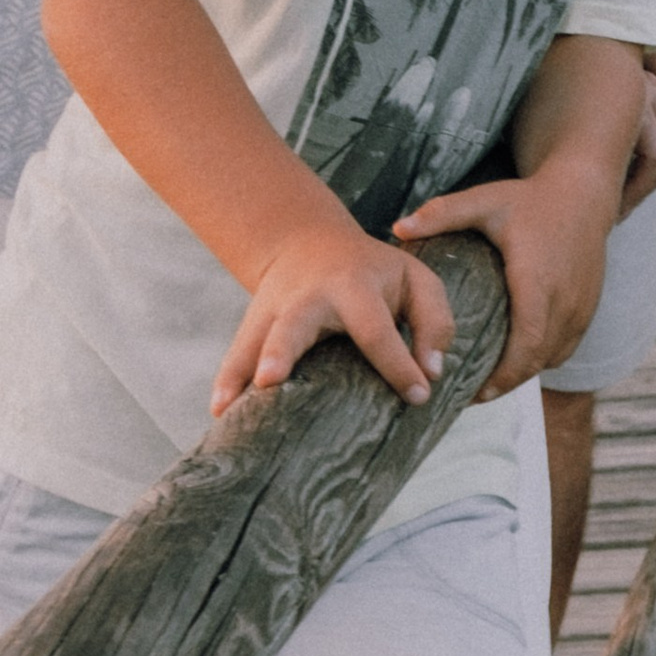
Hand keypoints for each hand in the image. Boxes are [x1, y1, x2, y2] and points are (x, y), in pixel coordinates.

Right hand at [211, 221, 452, 415]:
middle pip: (293, 324)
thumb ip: (435, 322)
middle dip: (280, 351)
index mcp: (353, 284)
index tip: (418, 396)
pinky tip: (219, 413)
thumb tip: (432, 374)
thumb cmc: (375, 273)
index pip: (375, 329)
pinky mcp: (253, 326)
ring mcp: (273, 311)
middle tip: (269, 380)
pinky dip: (226, 383)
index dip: (397, 364)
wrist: (310, 242)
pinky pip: (236, 355)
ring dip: (240, 371)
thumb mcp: (416, 280)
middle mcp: (307, 298)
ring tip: (227, 408)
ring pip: (253, 341)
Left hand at [396, 159, 615, 399]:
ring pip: (554, 357)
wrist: (584, 194)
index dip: (505, 374)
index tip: (476, 392)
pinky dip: (542, 359)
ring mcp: (581, 306)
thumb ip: (441, 214)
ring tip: (489, 384)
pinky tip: (517, 362)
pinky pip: (566, 347)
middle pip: (539, 358)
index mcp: (537, 279)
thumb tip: (395, 229)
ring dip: (524, 374)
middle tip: (472, 396)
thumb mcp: (484, 201)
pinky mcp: (588, 308)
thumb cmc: (530, 199)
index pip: (527, 341)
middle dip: (507, 383)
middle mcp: (564, 299)